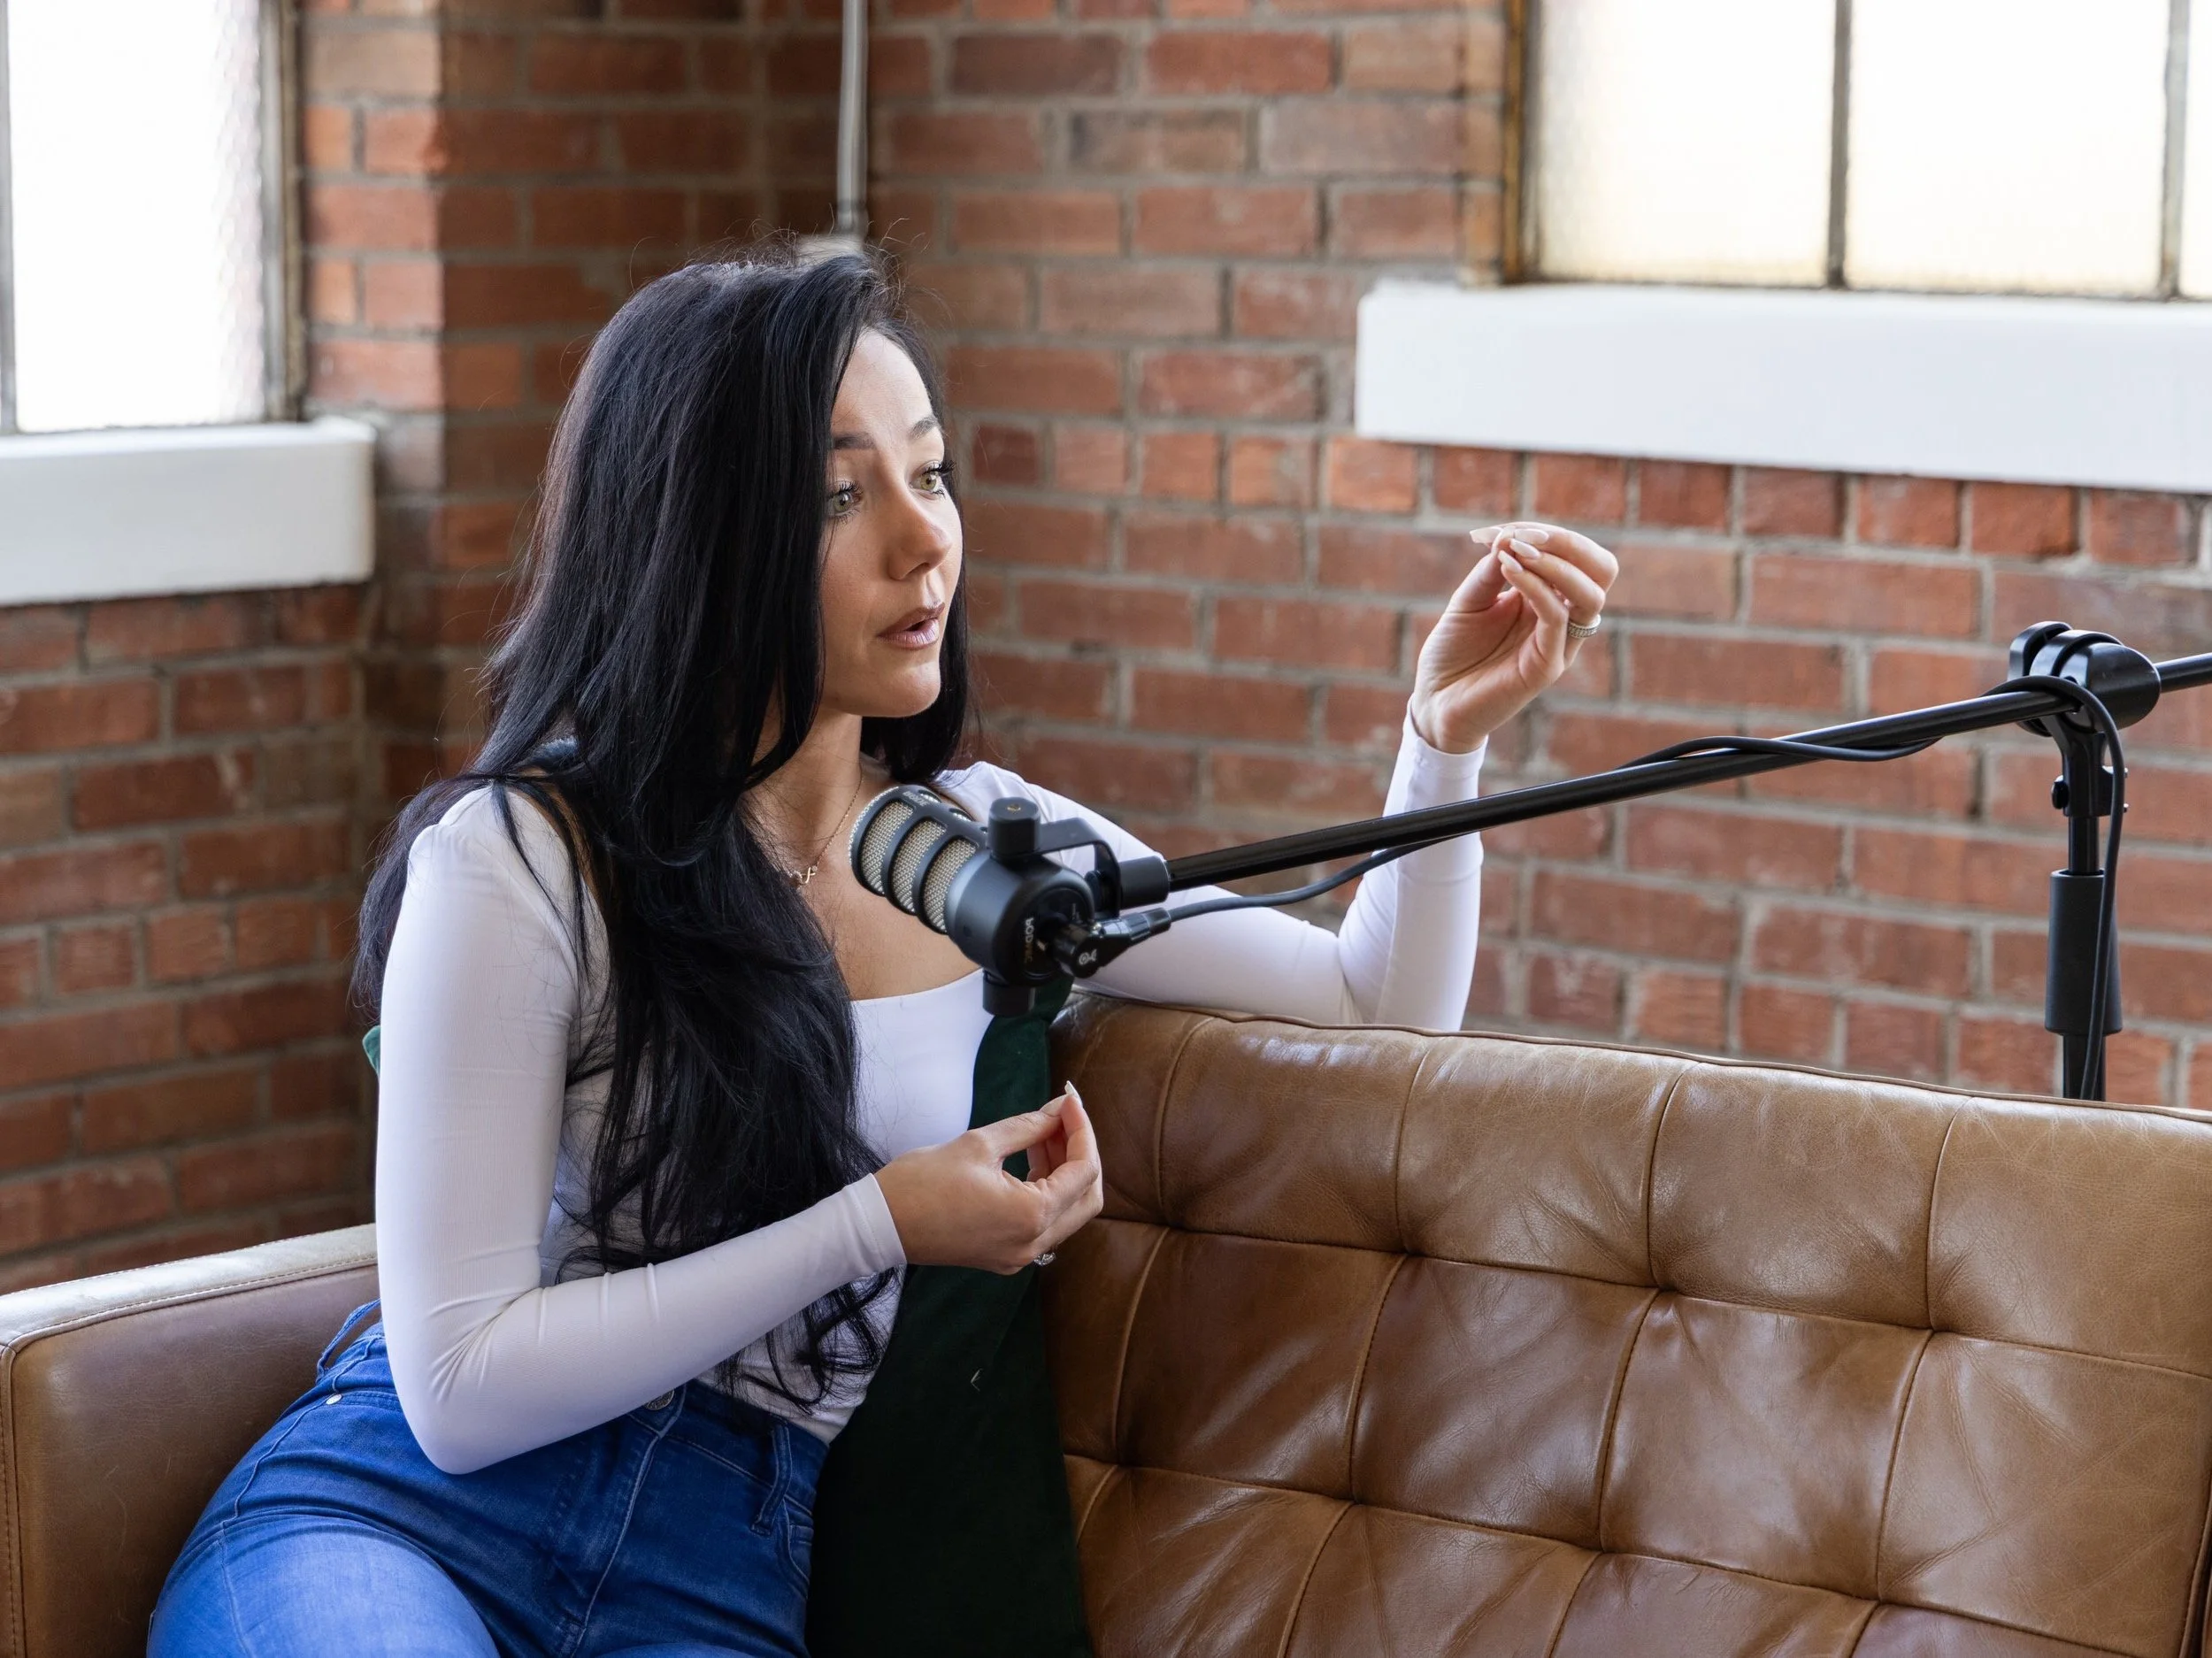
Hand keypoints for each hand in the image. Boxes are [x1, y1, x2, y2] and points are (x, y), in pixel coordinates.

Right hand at [873, 1084, 1102, 1273]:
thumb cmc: (923, 1182)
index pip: (1083, 1170)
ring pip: (1067, 1211)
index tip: (1069, 1099)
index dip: (1081, 1129)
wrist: (881, 1224)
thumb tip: (1059, 1110)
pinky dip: (1046, 1189)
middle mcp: (1034, 1243)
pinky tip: (1031, 1157)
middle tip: (1063, 1116)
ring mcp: (1021, 1255)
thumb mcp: (980, 1143)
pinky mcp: (1007, 1255)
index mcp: (1032, 1215)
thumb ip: (1030, 1126)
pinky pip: (1044, 1222)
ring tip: (1043, 1131)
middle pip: (1087, 1197)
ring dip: (1063, 1170)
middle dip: (1081, 1152)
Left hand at [1406, 522, 1618, 753]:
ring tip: (1517, 552)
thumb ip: (1492, 569)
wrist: (1435, 701)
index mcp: (1549, 600)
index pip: (1580, 558)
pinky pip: (1557, 618)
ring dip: (1556, 564)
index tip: (1508, 529)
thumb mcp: (1470, 599)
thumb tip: (1512, 535)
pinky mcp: (1545, 667)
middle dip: (1569, 543)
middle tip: (1526, 535)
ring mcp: (1558, 645)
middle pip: (1603, 572)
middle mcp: (1562, 620)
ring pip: (1590, 595)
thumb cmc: (1454, 651)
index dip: (1554, 536)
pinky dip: (1537, 588)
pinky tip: (1508, 570)